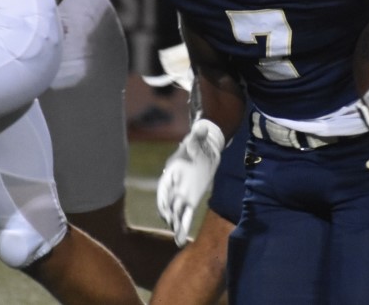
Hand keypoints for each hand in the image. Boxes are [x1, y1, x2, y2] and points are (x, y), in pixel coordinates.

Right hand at [157, 118, 224, 246]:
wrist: (205, 149)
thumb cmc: (197, 145)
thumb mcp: (197, 140)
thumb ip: (197, 137)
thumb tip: (202, 128)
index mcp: (171, 173)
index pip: (163, 189)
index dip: (163, 200)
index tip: (165, 210)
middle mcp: (174, 186)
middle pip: (169, 203)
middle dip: (170, 215)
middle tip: (172, 225)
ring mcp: (181, 194)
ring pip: (176, 212)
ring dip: (176, 226)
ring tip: (178, 240)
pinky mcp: (191, 200)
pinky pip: (186, 215)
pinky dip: (183, 226)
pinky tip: (181, 239)